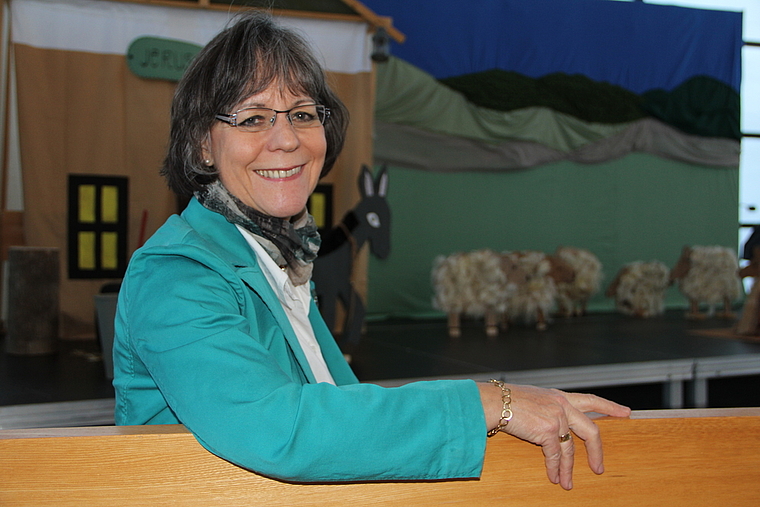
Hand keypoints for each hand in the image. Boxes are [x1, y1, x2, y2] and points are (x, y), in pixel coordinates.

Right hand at [479, 382, 630, 489]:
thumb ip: (546, 409)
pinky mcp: (548, 430)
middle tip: (599, 468)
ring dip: (569, 469)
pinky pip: (555, 455)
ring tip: (567, 484)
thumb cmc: (504, 400)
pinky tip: (554, 477)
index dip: (609, 407)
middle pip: (591, 430)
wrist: (492, 401)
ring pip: (571, 449)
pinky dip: (555, 469)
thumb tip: (550, 428)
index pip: (590, 400)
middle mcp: (561, 405)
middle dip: (597, 452)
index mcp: (559, 396)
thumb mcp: (532, 399)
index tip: (625, 413)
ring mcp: (557, 417)